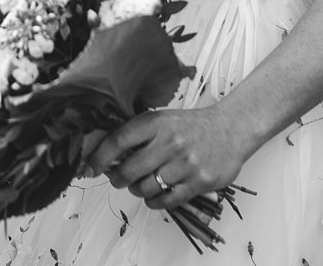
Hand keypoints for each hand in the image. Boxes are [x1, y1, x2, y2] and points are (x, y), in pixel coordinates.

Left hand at [85, 108, 249, 211]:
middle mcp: (170, 142)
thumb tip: (106, 153)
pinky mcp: (198, 183)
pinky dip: (154, 202)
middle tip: (118, 178)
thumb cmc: (193, 126)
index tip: (91, 167)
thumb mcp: (164, 119)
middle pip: (129, 170)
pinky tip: (155, 196)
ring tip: (140, 185)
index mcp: (157, 123)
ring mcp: (185, 164)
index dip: (100, 157)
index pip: (119, 141)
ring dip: (137, 191)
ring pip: (146, 188)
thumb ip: (138, 133)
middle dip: (117, 179)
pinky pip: (166, 201)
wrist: (232, 129)